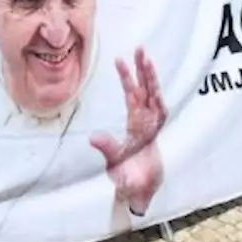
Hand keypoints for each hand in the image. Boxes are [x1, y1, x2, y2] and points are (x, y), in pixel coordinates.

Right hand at [89, 49, 165, 215]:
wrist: (139, 191)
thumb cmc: (131, 180)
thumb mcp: (117, 168)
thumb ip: (107, 150)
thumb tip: (92, 136)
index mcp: (144, 132)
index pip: (146, 104)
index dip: (143, 85)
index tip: (136, 67)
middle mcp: (148, 125)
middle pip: (149, 93)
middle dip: (146, 72)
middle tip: (141, 50)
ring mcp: (144, 123)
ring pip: (145, 94)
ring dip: (143, 74)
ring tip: (138, 53)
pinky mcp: (138, 124)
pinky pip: (139, 101)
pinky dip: (137, 86)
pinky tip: (134, 73)